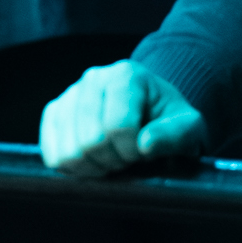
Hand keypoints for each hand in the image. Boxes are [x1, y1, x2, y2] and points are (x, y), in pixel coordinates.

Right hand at [40, 60, 206, 175]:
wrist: (149, 115)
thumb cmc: (168, 122)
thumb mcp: (189, 128)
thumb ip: (176, 135)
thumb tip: (146, 144)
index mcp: (126, 75)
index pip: (118, 126)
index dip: (132, 151)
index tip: (144, 153)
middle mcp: (93, 78)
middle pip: (90, 140)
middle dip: (112, 160)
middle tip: (127, 159)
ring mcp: (69, 94)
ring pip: (68, 150)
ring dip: (93, 166)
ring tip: (111, 158)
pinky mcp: (54, 113)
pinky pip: (51, 153)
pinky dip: (72, 167)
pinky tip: (92, 161)